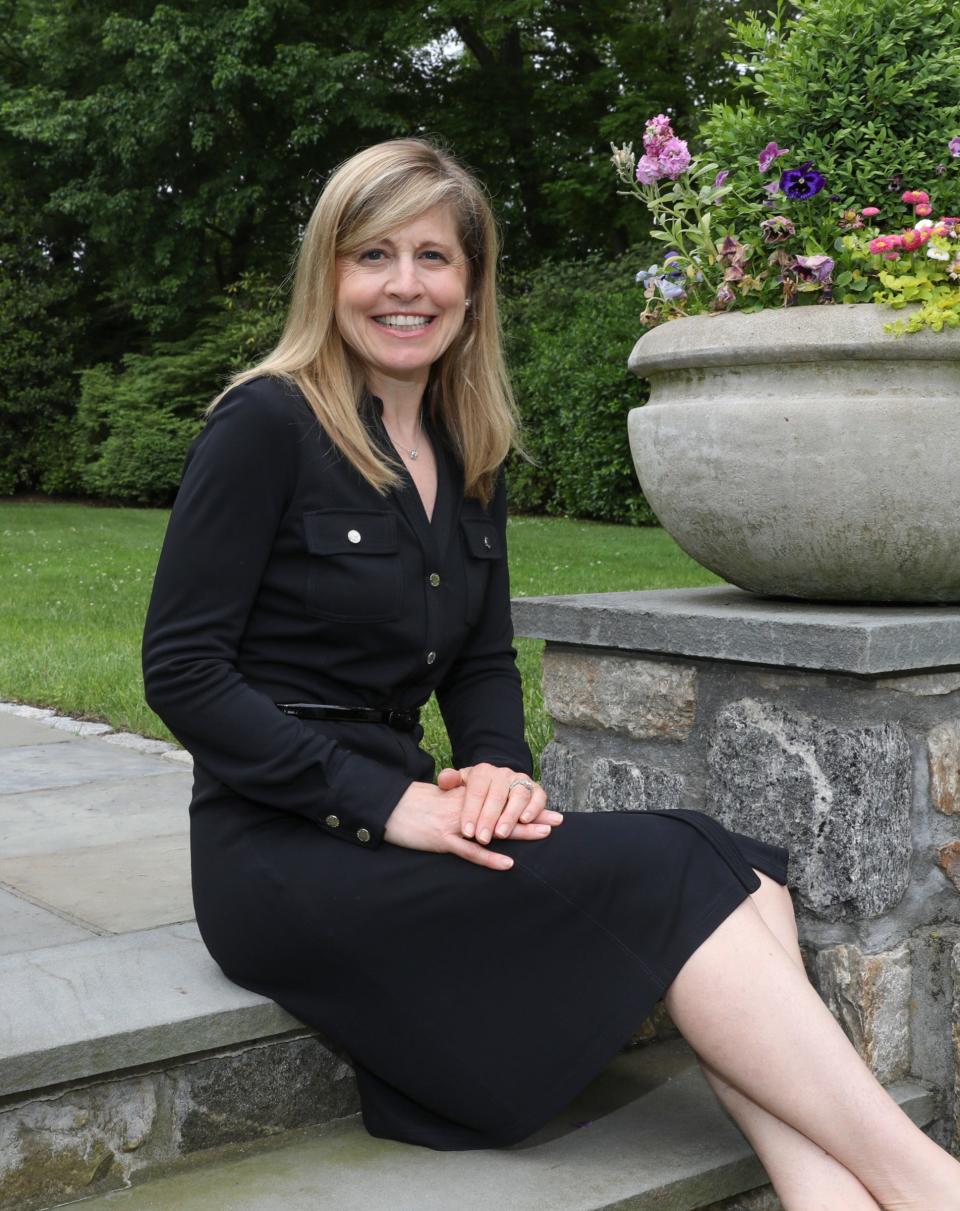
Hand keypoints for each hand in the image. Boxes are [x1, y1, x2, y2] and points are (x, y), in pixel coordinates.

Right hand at [384, 780, 554, 870]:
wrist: (388, 806)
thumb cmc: (415, 807)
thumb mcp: (442, 801)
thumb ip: (463, 805)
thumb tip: (482, 815)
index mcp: (466, 798)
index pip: (501, 800)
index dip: (524, 804)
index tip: (548, 807)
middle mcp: (464, 808)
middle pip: (504, 811)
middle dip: (533, 816)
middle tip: (558, 820)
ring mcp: (454, 823)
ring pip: (493, 827)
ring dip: (519, 831)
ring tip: (544, 834)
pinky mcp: (442, 839)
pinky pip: (469, 850)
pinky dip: (489, 857)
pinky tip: (508, 862)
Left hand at [436, 764, 561, 845]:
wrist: (496, 784)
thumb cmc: (474, 791)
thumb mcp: (459, 784)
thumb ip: (449, 781)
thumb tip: (444, 780)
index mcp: (482, 772)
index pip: (476, 791)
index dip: (471, 811)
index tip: (466, 832)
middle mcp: (503, 774)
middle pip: (497, 795)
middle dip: (489, 818)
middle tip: (482, 839)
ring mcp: (521, 780)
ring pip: (519, 795)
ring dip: (510, 816)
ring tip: (501, 834)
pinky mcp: (536, 789)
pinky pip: (538, 796)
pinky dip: (534, 808)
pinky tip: (525, 821)